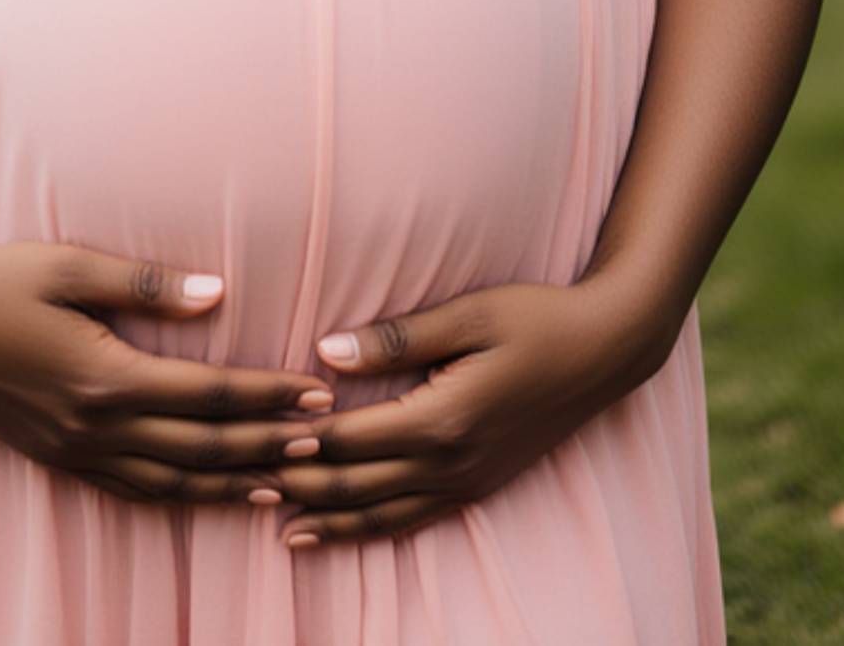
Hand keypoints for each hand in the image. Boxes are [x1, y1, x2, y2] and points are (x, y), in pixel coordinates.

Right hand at [0, 238, 337, 508]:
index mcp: (103, 377)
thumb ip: (144, 284)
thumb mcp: (68, 265)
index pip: (207, 396)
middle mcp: (93, 426)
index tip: (316, 393)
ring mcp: (74, 449)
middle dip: (266, 446)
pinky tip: (209, 492)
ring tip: (286, 481)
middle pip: (200, 448)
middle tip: (325, 441)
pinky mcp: (60, 457)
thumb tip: (218, 294)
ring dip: (232, 482)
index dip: (267, 397)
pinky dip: (181, 495)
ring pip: (171, 482)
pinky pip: (133, 489)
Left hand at [269, 266, 680, 548]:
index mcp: (444, 419)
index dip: (296, 438)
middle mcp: (451, 462)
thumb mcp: (470, 313)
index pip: (350, 439)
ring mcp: (465, 482)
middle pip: (355, 484)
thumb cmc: (536, 317)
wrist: (606, 350)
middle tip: (237, 476)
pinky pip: (408, 521)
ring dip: (321, 516)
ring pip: (378, 515)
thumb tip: (325, 353)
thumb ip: (397, 338)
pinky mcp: (475, 486)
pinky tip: (327, 530)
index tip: (248, 431)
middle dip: (295, 483)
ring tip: (266, 517)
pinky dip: (362, 529)